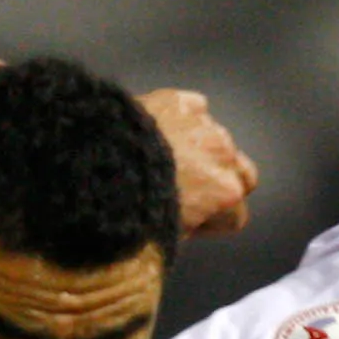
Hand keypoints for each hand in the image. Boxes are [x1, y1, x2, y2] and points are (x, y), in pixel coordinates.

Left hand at [140, 88, 258, 239]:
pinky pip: (195, 110)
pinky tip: (160, 132)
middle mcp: (224, 155)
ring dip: (201, 150)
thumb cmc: (129, 207)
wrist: (97, 164)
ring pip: (218, 140)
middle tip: (188, 191)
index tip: (192, 221)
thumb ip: (189, 228)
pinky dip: (184, 120)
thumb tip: (186, 222)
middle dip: (221, 183)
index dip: (213, 221)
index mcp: (226, 193)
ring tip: (165, 159)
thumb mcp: (164, 237)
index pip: (237, 215)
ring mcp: (205, 125)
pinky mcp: (182, 101)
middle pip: (241, 174)